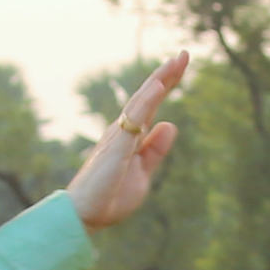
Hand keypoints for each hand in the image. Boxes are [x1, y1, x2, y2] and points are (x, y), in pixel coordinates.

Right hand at [66, 53, 188, 230]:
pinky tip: (158, 87)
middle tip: (184, 53)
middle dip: (166, 75)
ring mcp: (118, 137)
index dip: (168, 83)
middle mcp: (123, 130)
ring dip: (158, 81)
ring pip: (141, 102)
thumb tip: (171, 124)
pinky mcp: (116, 147)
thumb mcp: (143, 173)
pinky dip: (146, 101)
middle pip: (148, 96)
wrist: (86, 216)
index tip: (182, 62)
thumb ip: (155, 150)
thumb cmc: (110, 196)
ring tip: (174, 63)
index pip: (152, 104)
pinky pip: (133, 119)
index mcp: (131, 136)